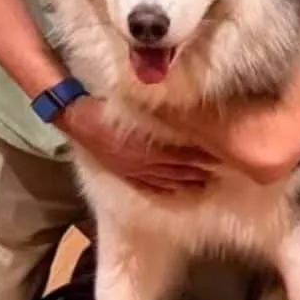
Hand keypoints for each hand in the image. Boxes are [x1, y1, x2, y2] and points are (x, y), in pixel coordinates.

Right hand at [58, 96, 218, 194]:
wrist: (79, 120)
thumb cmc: (109, 109)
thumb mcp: (138, 108)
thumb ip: (161, 112)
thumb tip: (183, 107)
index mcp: (149, 147)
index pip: (184, 155)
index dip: (203, 155)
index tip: (221, 154)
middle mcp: (144, 162)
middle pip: (179, 170)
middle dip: (200, 171)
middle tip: (221, 171)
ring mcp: (133, 170)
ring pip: (166, 180)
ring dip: (187, 182)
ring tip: (206, 183)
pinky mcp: (124, 173)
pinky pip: (148, 186)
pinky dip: (165, 190)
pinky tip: (176, 191)